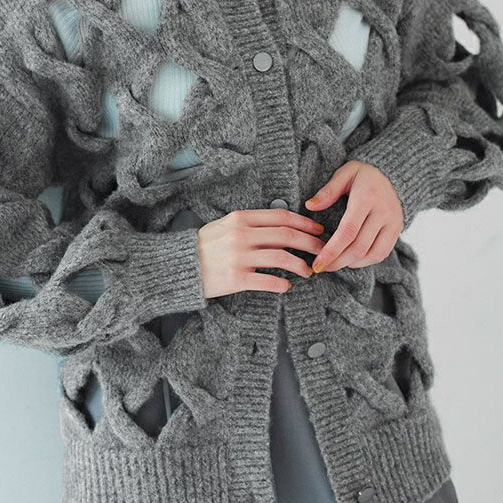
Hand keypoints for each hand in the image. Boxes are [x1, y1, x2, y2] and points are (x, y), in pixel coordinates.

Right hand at [197, 209, 325, 298]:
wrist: (180, 266)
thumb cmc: (206, 246)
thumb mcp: (226, 226)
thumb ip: (252, 224)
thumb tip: (283, 228)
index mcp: (241, 218)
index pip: (281, 217)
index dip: (304, 223)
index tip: (317, 230)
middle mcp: (242, 235)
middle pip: (287, 236)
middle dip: (310, 243)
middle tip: (322, 250)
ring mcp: (239, 257)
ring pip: (282, 258)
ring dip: (301, 265)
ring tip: (308, 271)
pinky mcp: (236, 279)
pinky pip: (268, 281)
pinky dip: (282, 284)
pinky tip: (287, 286)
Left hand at [304, 160, 403, 272]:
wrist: (391, 173)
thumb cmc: (363, 174)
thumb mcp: (344, 174)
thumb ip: (328, 191)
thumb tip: (310, 206)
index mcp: (367, 198)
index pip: (347, 232)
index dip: (331, 251)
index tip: (317, 264)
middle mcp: (383, 212)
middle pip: (359, 247)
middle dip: (337, 262)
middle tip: (321, 268)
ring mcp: (393, 223)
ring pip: (372, 254)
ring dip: (351, 264)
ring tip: (334, 264)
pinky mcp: (397, 230)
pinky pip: (382, 253)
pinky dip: (365, 261)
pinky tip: (350, 260)